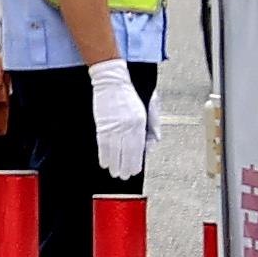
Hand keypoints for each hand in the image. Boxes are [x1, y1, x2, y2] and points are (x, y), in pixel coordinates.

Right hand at [89, 60, 151, 177]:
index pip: (139, 147)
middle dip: (125, 166)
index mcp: (141, 121)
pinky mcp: (103, 124)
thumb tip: (154, 142)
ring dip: (114, 163)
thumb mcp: (150, 106)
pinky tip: (104, 162)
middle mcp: (129, 126)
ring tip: (113, 172)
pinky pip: (103, 144)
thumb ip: (154, 124)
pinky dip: (103, 154)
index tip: (134, 170)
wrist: (113, 81)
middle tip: (123, 176)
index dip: (137, 161)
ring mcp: (115, 125)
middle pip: (127, 151)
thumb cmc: (131, 92)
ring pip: (114, 150)